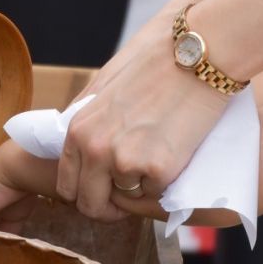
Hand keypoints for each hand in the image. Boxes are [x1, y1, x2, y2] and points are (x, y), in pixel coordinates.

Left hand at [58, 12, 228, 219]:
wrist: (196, 56)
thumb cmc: (154, 62)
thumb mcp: (104, 84)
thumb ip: (86, 118)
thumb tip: (74, 144)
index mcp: (78, 130)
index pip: (67, 185)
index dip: (84, 193)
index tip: (102, 190)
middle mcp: (95, 149)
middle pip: (90, 206)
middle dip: (107, 208)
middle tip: (128, 197)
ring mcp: (126, 162)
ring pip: (126, 200)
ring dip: (140, 187)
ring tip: (157, 155)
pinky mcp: (159, 170)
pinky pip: (157, 193)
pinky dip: (166, 180)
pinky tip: (175, 150)